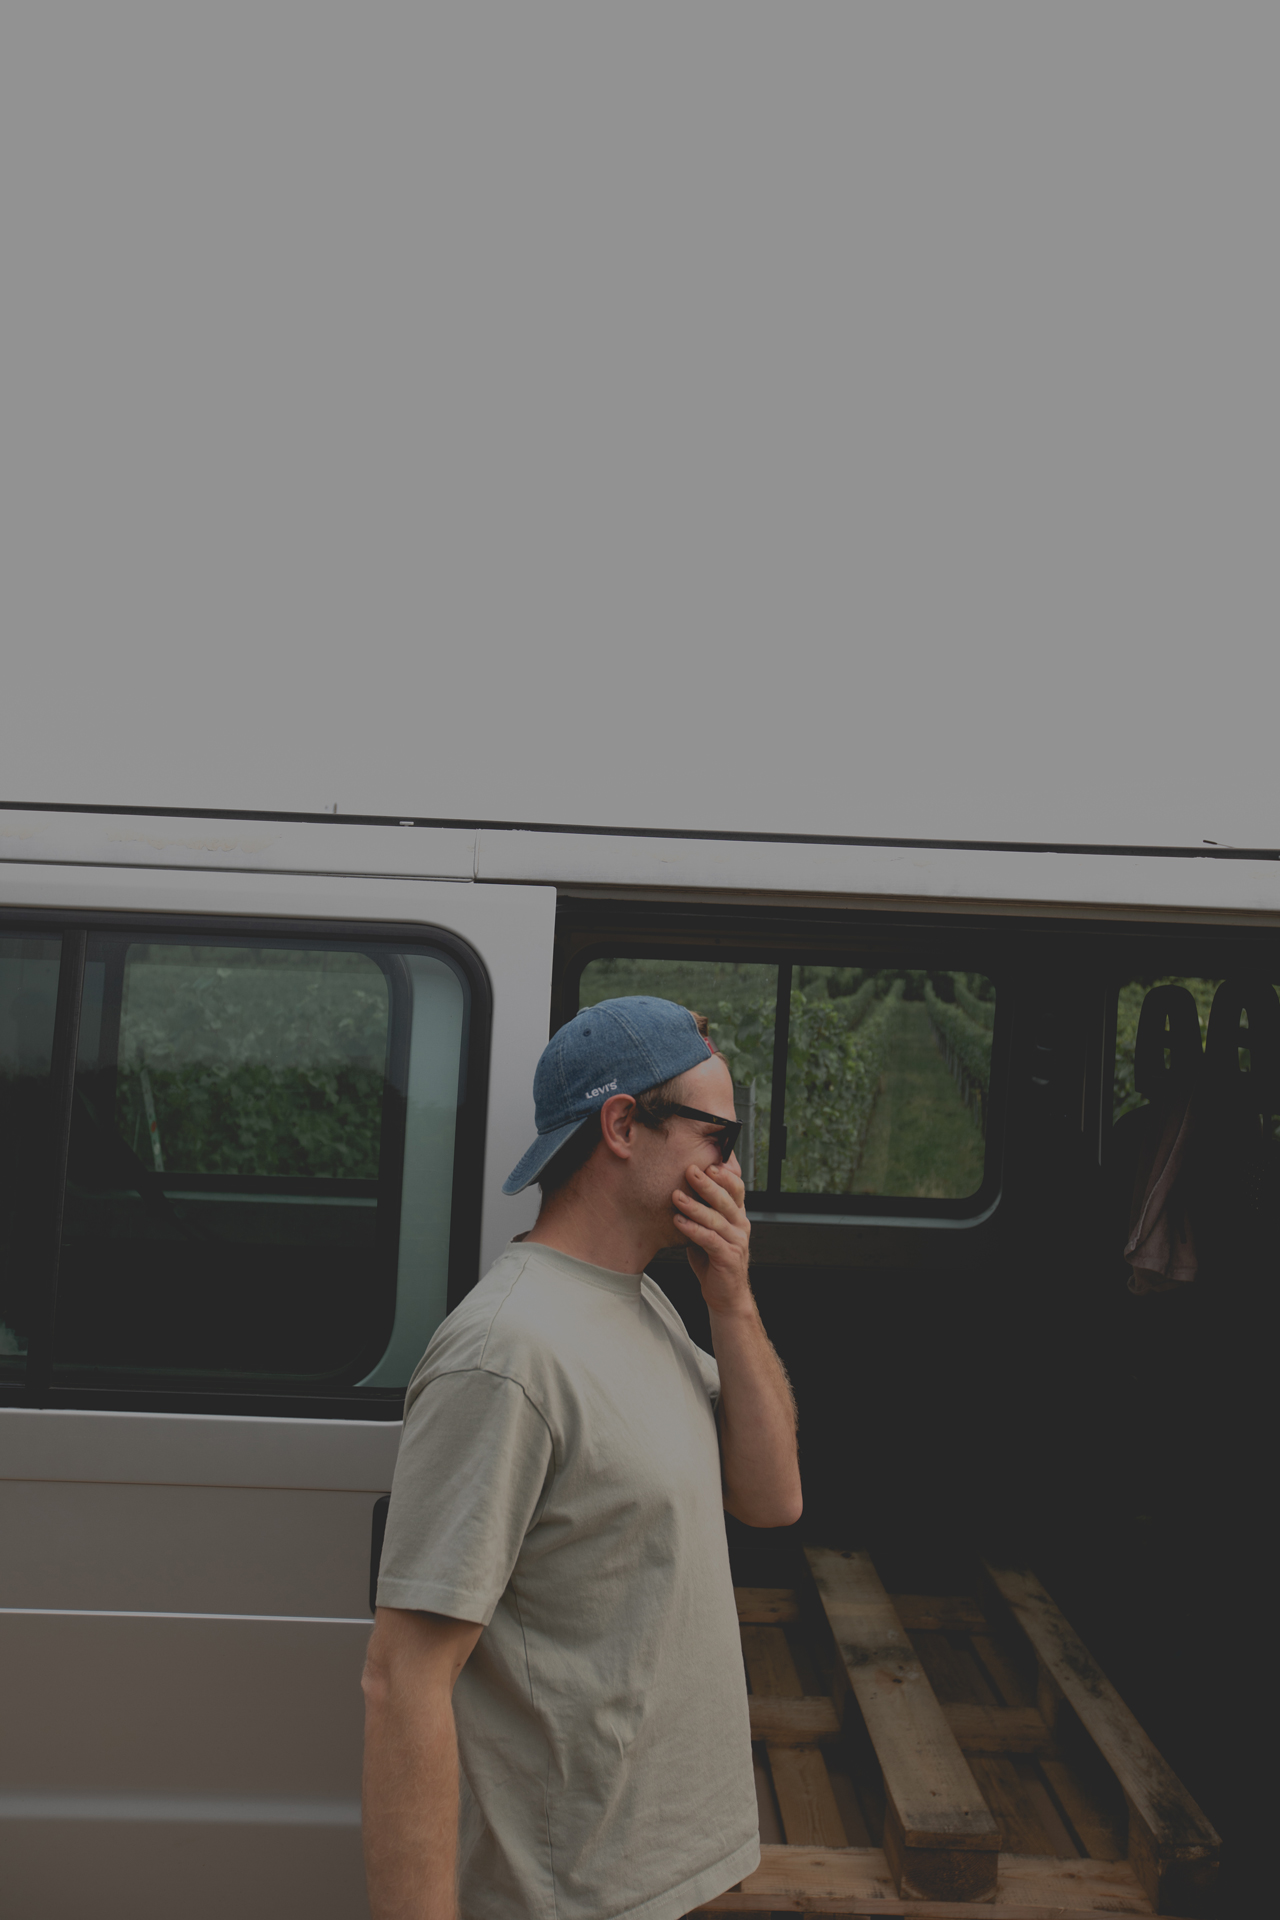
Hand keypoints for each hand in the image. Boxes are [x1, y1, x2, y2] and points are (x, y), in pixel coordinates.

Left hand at [672, 1160, 751, 1312]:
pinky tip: (679, 1222)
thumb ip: (702, 1210)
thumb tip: (680, 1186)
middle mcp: (740, 1225)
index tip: (707, 1161)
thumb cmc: (714, 1260)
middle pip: (726, 1198)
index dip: (724, 1173)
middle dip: (707, 1183)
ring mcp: (737, 1241)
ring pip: (716, 1218)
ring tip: (677, 1197)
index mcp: (737, 1215)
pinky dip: (693, 1229)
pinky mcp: (728, 1258)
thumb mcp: (708, 1229)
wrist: (725, 1295)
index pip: (736, 1187)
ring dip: (695, 1206)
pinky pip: (710, 1240)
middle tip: (690, 1170)